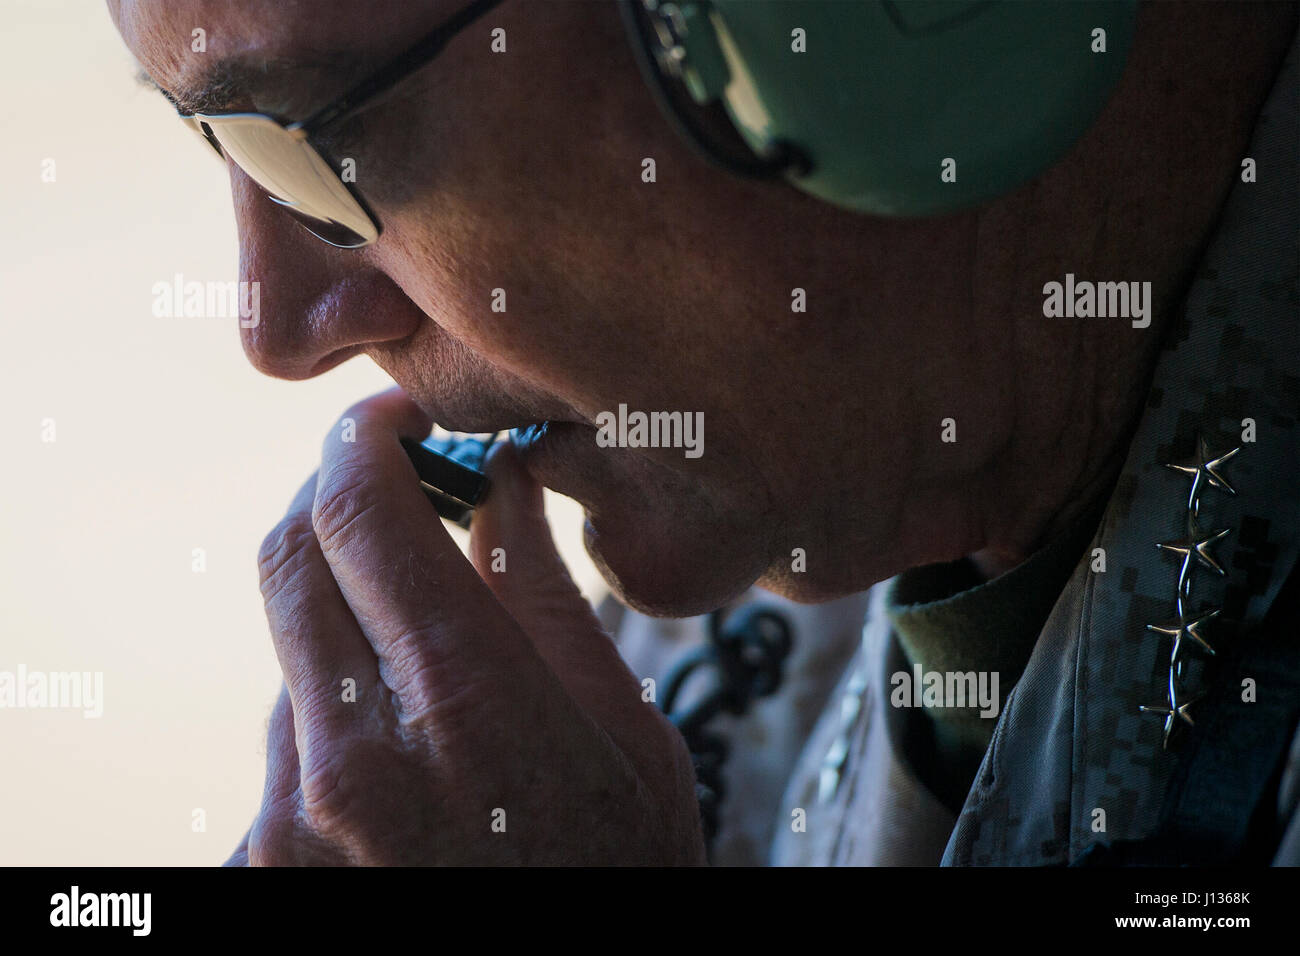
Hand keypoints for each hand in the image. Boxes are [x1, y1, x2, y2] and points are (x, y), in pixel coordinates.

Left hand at [227, 389, 704, 864]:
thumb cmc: (622, 868)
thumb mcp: (625, 730)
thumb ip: (543, 595)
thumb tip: (500, 482)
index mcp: (463, 706)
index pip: (359, 513)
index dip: (363, 442)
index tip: (391, 423)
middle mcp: (353, 760)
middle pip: (291, 559)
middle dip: (339, 506)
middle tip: (401, 503)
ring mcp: (295, 821)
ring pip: (293, 653)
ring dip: (350, 628)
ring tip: (437, 684)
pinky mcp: (263, 863)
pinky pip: (286, 740)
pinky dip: (338, 716)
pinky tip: (411, 767)